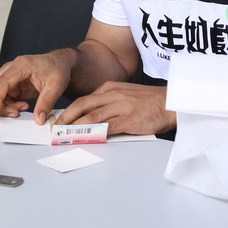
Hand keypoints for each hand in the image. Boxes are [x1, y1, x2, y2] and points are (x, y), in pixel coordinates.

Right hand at [0, 50, 75, 124]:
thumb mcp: (56, 86)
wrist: (59, 64)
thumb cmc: (56, 68)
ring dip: (1, 108)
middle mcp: (11, 70)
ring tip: (17, 113)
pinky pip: (2, 99)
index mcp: (21, 65)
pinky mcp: (11, 87)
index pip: (2, 81)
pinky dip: (7, 107)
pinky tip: (20, 109)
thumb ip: (46, 103)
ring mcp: (9, 79)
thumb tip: (38, 119)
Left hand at [55, 82, 175, 135]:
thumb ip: (110, 104)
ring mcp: (121, 106)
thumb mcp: (126, 95)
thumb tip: (93, 119)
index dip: (70, 111)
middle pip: (82, 105)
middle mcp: (113, 95)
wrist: (172, 103)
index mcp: (110, 88)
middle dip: (66, 118)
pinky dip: (93, 134)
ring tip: (64, 137)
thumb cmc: (151, 102)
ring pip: (91, 117)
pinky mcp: (129, 119)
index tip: (60, 120)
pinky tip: (85, 140)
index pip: (84, 99)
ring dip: (75, 128)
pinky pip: (107, 127)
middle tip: (55, 129)